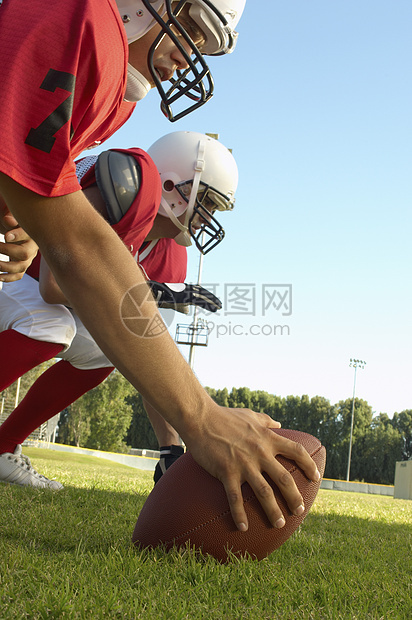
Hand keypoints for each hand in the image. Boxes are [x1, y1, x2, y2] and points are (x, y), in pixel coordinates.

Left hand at [0, 205, 38, 280]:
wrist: (17, 231)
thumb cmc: (14, 222)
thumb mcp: (12, 217)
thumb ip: (10, 218)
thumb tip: (7, 220)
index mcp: (31, 233)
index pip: (26, 235)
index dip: (17, 236)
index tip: (6, 236)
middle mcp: (32, 247)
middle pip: (25, 254)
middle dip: (8, 252)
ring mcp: (28, 258)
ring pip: (21, 267)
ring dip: (5, 267)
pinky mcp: (22, 265)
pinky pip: (18, 275)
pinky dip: (8, 278)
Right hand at [148, 281, 221, 313]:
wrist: (158, 294)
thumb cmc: (165, 298)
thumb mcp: (176, 302)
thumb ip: (183, 306)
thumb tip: (188, 311)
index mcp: (188, 288)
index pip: (202, 291)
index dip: (209, 296)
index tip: (215, 301)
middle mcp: (190, 288)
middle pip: (205, 293)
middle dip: (213, 299)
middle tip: (220, 304)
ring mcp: (189, 292)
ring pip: (205, 298)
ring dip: (213, 303)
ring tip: (219, 307)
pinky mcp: (188, 297)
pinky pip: (201, 302)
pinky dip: (209, 305)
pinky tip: (214, 309)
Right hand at [184, 405, 320, 531]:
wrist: (201, 418)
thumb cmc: (225, 416)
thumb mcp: (251, 415)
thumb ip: (266, 421)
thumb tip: (278, 424)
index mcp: (267, 438)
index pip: (297, 451)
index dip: (309, 465)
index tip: (316, 477)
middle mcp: (260, 452)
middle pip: (284, 478)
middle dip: (295, 496)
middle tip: (300, 510)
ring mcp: (244, 463)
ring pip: (264, 492)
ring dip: (273, 510)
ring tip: (279, 524)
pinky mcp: (226, 472)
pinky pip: (235, 498)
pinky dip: (239, 514)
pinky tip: (243, 527)